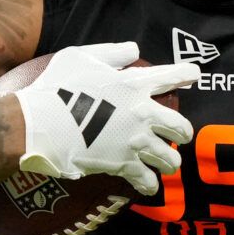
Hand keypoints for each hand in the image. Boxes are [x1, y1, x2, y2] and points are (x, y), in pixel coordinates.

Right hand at [14, 42, 197, 195]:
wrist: (39, 123)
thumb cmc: (56, 86)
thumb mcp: (80, 56)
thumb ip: (112, 52)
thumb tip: (134, 50)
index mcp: (134, 83)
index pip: (171, 75)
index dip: (187, 73)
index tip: (194, 74)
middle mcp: (142, 113)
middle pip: (181, 126)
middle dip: (182, 132)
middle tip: (176, 135)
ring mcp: (135, 141)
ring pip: (171, 158)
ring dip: (168, 160)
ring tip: (163, 162)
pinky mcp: (123, 164)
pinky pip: (148, 180)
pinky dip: (149, 184)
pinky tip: (147, 184)